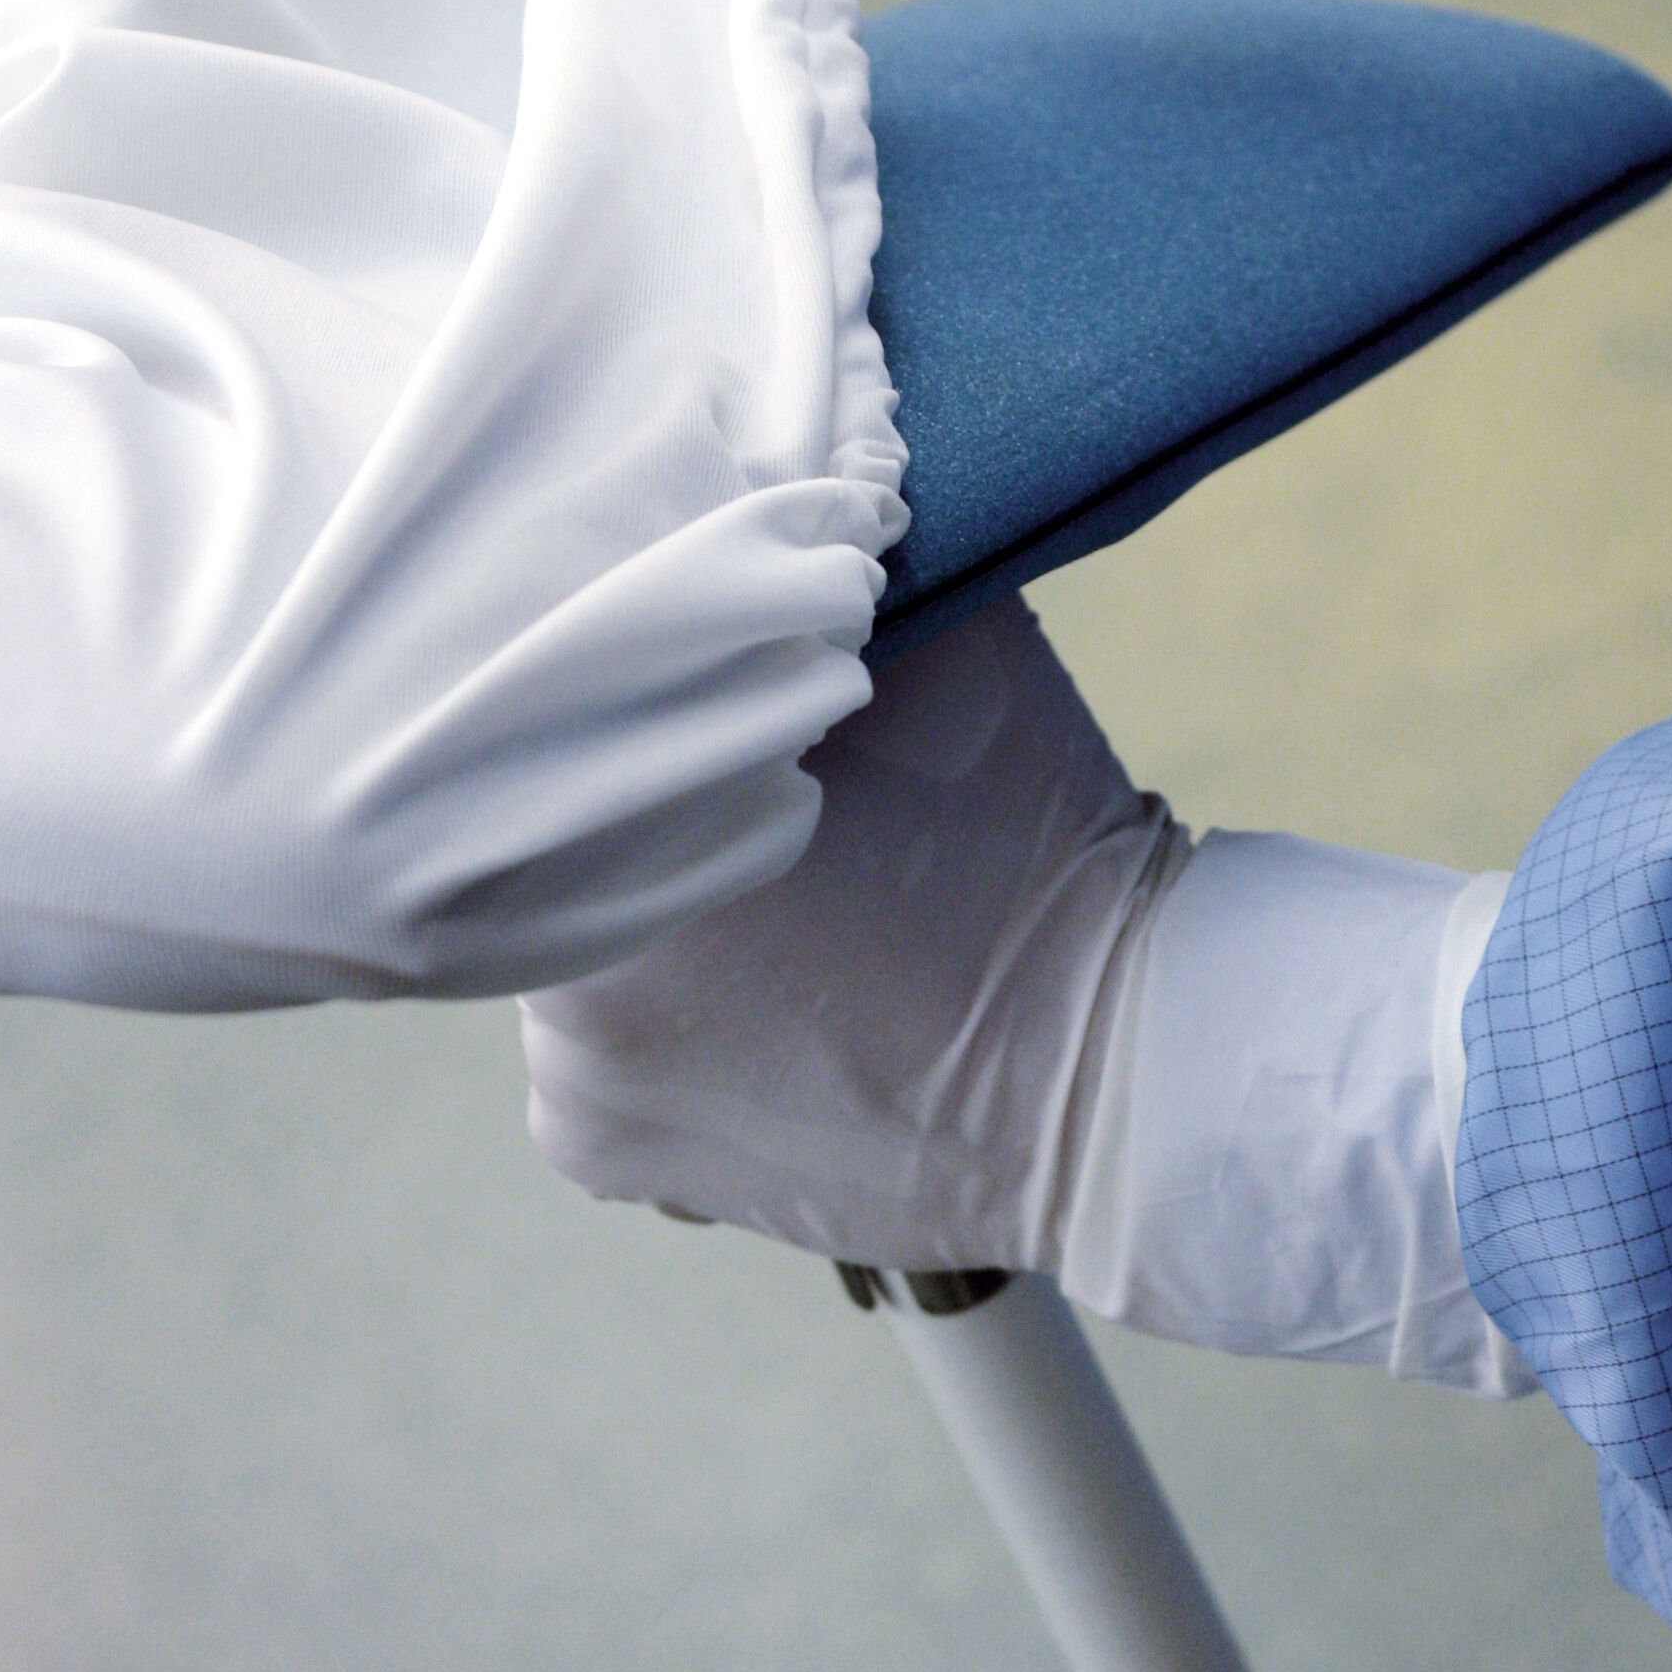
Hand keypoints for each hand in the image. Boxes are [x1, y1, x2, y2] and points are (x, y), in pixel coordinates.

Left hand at [517, 596, 1182, 1275]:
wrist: (1119, 1083)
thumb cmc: (1027, 858)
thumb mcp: (942, 661)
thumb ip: (830, 576)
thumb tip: (771, 501)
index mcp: (611, 854)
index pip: (562, 735)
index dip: (627, 696)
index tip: (689, 677)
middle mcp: (563, 1008)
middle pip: (552, 844)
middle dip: (626, 807)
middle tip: (727, 777)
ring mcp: (586, 1105)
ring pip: (568, 949)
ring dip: (634, 911)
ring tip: (757, 895)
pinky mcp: (624, 1171)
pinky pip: (601, 1055)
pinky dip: (656, 1017)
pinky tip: (754, 986)